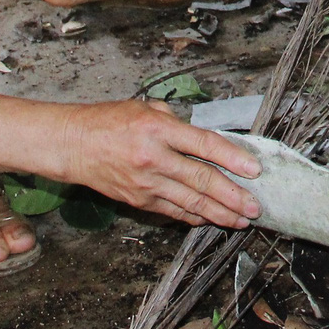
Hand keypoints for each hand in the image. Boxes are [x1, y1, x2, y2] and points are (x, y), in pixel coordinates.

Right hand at [63, 100, 261, 228]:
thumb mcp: (145, 108)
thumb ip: (177, 123)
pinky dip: (194, 216)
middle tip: (256, 206)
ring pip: (191, 202)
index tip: (254, 170)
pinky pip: (173, 210)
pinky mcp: (139, 200)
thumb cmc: (109, 121)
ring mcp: (146, 183)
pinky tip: (211, 219)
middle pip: (202, 179)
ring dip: (219, 213)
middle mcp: (154, 157)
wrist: (72, 145)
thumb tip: (206, 139)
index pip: (205, 145)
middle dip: (233, 196)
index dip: (233, 158)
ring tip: (241, 220)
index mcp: (159, 128)